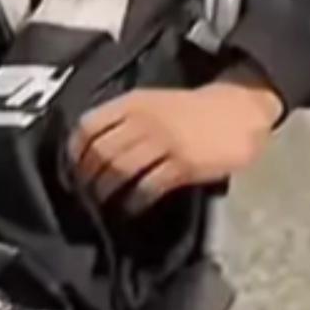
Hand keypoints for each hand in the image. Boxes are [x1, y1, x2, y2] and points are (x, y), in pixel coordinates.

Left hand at [70, 74, 284, 211]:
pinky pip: (148, 187)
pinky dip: (134, 201)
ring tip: (102, 203)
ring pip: (120, 169)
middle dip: (87, 176)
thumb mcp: (153, 101)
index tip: (72, 167)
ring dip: (106, 191)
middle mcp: (144, 120)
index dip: (75, 150)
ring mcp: (164, 142)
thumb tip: (92, 148)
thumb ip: (125, 118)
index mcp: (133, 103)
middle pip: (101, 151)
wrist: (237, 108)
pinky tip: (131, 208)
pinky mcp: (183, 165)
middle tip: (84, 192)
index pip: (89, 125)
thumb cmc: (189, 109)